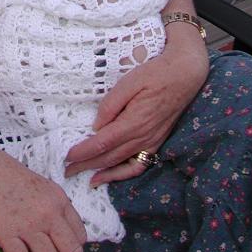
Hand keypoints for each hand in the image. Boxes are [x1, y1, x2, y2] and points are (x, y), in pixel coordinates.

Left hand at [64, 48, 207, 185]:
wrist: (184, 75)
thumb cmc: (155, 74)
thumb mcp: (129, 82)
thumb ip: (111, 104)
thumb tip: (96, 125)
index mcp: (134, 121)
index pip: (103, 142)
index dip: (83, 152)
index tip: (67, 156)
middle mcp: (143, 137)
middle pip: (109, 157)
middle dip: (86, 165)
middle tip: (67, 170)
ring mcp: (151, 142)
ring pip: (122, 164)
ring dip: (102, 172)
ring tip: (85, 177)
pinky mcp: (156, 142)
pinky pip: (139, 165)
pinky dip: (123, 174)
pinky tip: (111, 175)